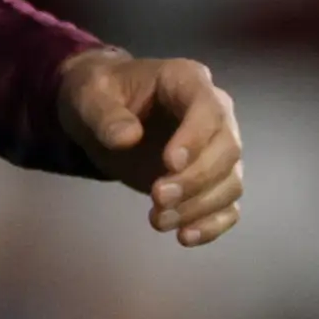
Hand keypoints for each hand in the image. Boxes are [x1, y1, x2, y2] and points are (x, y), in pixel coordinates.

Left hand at [56, 49, 242, 245]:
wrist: (100, 110)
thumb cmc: (97, 93)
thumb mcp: (88, 95)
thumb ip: (105, 114)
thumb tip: (126, 138)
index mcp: (188, 81)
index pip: (209, 109)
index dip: (196, 138)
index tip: (169, 164)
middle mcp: (215, 114)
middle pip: (227, 150)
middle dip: (196, 180)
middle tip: (157, 197)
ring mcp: (216, 148)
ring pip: (230, 181)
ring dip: (199, 206)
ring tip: (158, 220)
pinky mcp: (209, 179)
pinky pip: (227, 205)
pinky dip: (212, 224)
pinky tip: (185, 237)